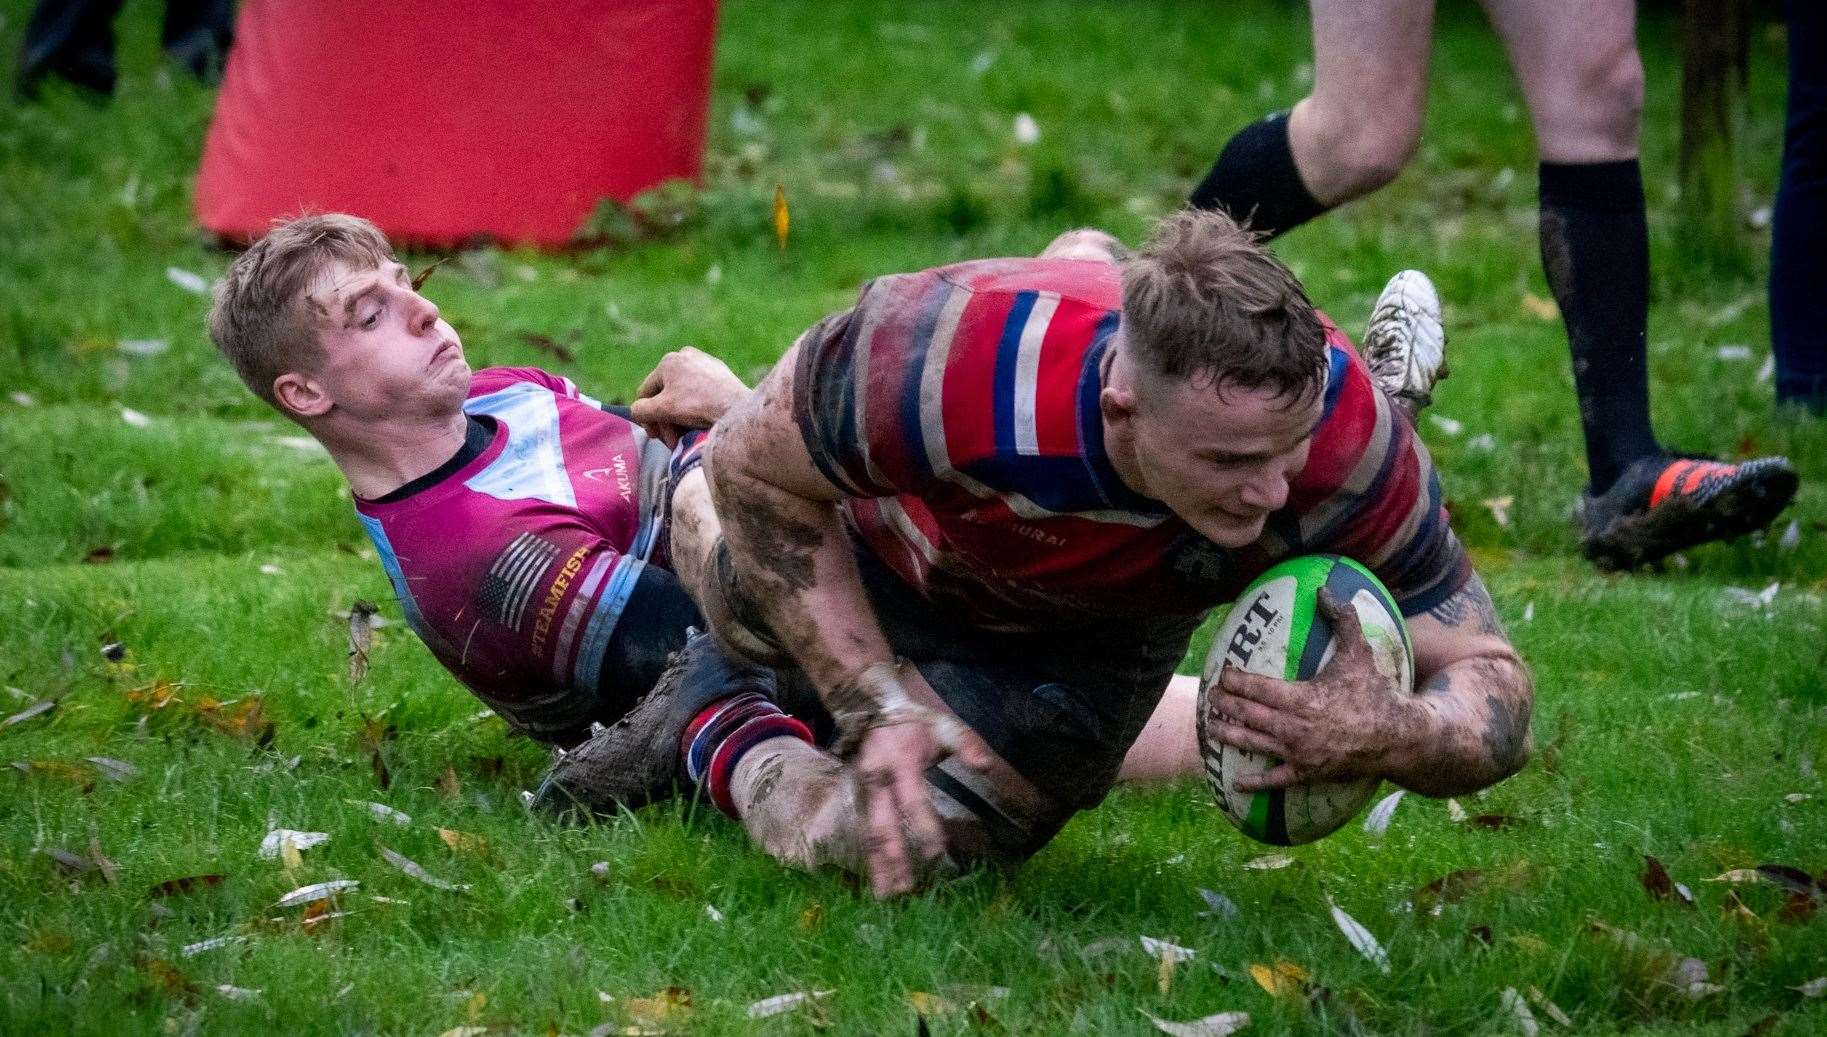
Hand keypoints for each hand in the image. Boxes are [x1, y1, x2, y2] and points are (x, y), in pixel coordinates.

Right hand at [629, 346, 749, 446]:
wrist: (737, 407)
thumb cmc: (697, 406)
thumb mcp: (661, 410)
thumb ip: (640, 410)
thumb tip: (637, 411)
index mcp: (668, 361)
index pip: (646, 392)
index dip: (646, 417)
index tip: (656, 436)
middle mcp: (686, 355)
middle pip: (665, 395)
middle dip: (665, 421)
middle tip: (671, 441)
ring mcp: (705, 362)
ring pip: (682, 395)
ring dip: (679, 418)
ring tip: (685, 436)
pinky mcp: (721, 372)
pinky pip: (700, 393)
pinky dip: (696, 409)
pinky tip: (700, 423)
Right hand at [841, 665, 993, 897]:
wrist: (872, 710)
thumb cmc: (914, 722)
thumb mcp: (943, 725)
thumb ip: (966, 745)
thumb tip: (986, 767)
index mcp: (900, 763)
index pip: (913, 802)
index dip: (924, 828)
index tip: (937, 854)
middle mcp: (876, 781)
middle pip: (883, 826)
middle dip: (894, 859)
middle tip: (904, 889)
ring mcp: (863, 790)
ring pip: (869, 833)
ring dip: (878, 865)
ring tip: (887, 894)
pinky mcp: (858, 797)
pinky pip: (864, 830)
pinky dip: (870, 856)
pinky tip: (877, 878)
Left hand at [1206, 588, 1416, 791]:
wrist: (1398, 737)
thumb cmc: (1375, 693)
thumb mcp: (1358, 653)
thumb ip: (1342, 619)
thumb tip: (1324, 590)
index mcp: (1301, 698)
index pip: (1255, 687)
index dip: (1234, 679)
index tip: (1223, 672)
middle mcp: (1293, 727)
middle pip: (1246, 714)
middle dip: (1225, 704)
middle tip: (1211, 696)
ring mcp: (1298, 753)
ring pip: (1252, 744)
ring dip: (1227, 735)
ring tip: (1211, 727)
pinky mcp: (1306, 773)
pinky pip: (1274, 780)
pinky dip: (1253, 782)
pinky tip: (1236, 781)